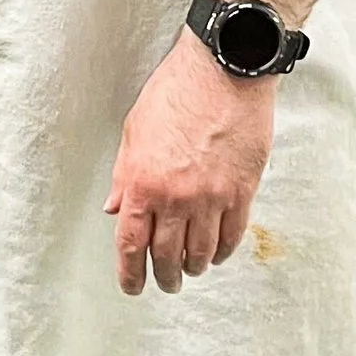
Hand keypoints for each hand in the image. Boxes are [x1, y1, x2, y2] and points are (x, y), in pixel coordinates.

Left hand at [103, 29, 276, 295]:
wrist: (224, 70)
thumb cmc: (179, 89)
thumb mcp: (134, 129)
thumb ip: (123, 174)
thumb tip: (114, 208)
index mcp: (142, 180)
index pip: (130, 243)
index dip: (130, 273)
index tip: (132, 285)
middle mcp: (175, 196)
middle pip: (166, 256)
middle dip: (164, 277)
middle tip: (166, 282)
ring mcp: (211, 197)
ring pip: (201, 253)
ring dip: (194, 266)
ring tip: (191, 268)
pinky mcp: (241, 192)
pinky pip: (232, 236)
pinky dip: (224, 251)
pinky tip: (218, 252)